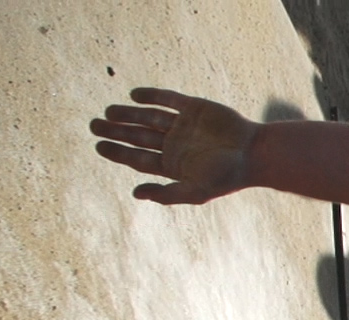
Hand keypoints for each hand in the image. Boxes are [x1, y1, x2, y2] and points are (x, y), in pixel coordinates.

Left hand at [90, 88, 259, 204]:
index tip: (99, 146)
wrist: (255, 153)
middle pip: (139, 136)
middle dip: (116, 131)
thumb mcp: (195, 191)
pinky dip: (151, 96)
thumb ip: (166, 194)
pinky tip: (133, 95)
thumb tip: (135, 193)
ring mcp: (184, 125)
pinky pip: (169, 99)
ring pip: (149, 117)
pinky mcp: (195, 107)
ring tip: (108, 111)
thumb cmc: (227, 177)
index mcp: (173, 164)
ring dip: (128, 114)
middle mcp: (175, 144)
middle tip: (94, 126)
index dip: (118, 152)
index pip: (139, 157)